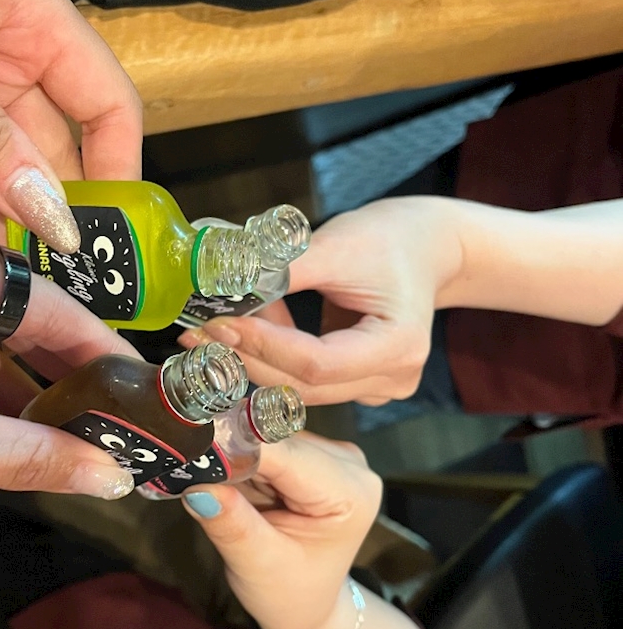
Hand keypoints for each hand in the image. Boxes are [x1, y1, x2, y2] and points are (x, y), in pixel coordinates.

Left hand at [178, 198, 462, 405]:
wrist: (428, 247)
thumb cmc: (392, 239)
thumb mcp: (337, 244)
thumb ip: (282, 271)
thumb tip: (224, 285)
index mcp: (398, 347)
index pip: (315, 364)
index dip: (263, 347)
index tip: (219, 324)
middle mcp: (392, 379)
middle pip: (304, 384)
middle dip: (248, 357)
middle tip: (200, 332)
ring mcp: (379, 388)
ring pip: (301, 387)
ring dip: (258, 356)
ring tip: (225, 321)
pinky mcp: (362, 385)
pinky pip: (309, 381)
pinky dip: (277, 357)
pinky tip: (255, 328)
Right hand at [183, 433, 431, 628]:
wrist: (308, 605)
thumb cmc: (289, 593)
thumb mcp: (258, 565)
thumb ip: (233, 523)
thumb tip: (198, 486)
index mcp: (350, 492)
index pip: (285, 455)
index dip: (237, 446)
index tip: (189, 444)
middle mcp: (349, 464)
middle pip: (276, 439)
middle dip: (231, 450)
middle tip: (184, 461)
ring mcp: (332, 455)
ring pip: (267, 435)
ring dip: (233, 454)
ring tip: (202, 474)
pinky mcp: (311, 454)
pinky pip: (266, 442)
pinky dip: (240, 458)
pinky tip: (225, 477)